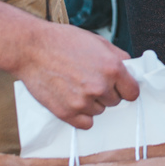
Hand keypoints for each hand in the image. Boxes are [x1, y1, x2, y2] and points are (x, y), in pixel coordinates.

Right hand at [13, 22, 139, 129]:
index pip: (132, 92)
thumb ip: (118, 57)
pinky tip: (74, 100)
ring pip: (99, 111)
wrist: (32, 49)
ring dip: (93, 102)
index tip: (120, 87)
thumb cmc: (63, 42)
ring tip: (77, 85)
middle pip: (115, 101)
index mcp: (112, 68)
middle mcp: (100, 87)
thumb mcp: (98, 42)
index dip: (126, 88)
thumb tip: (130, 69)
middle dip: (107, 92)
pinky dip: (82, 115)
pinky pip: (86, 123)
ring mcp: (83, 102)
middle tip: (91, 79)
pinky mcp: (66, 113)